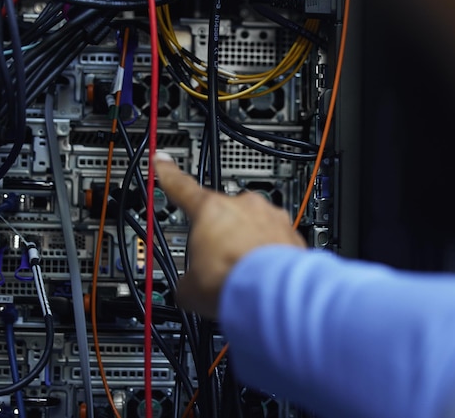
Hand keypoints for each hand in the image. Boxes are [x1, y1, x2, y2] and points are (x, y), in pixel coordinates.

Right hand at [154, 152, 305, 318]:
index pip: (181, 186)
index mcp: (209, 209)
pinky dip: (269, 256)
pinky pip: (275, 242)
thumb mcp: (190, 287)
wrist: (274, 294)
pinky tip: (263, 279)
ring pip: (252, 227)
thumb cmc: (232, 281)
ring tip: (242, 275)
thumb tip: (188, 289)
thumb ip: (186, 277)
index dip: (169, 173)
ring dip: (246, 245)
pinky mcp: (291, 234)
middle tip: (217, 263)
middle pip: (223, 215)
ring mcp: (270, 217)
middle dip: (220, 236)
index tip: (163, 160)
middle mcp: (242, 205)